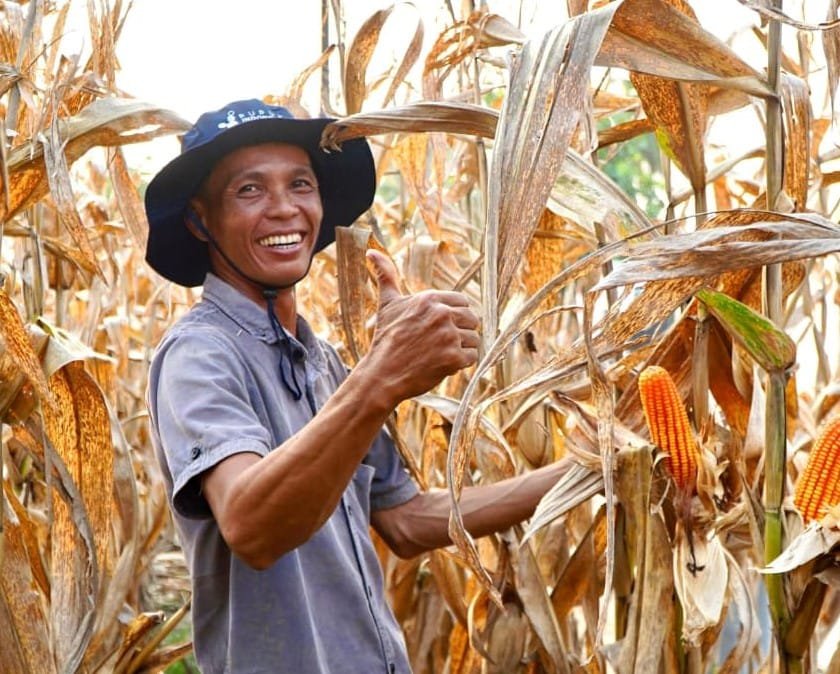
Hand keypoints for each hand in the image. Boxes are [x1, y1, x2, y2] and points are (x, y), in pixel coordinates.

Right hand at [363, 249, 479, 405]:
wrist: (382, 374)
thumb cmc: (385, 339)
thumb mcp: (387, 304)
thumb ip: (386, 275)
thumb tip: (371, 251)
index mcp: (429, 299)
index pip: (463, 302)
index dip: (455, 316)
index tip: (440, 327)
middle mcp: (441, 314)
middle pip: (472, 319)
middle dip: (461, 332)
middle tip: (441, 344)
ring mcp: (449, 336)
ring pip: (474, 339)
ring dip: (462, 349)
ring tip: (440, 355)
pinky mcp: (453, 358)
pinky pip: (472, 357)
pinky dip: (461, 364)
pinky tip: (443, 365)